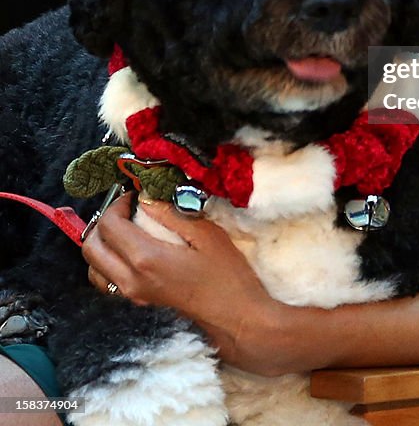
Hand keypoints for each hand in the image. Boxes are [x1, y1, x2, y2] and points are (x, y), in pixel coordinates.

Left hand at [81, 191, 292, 370]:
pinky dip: (107, 263)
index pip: (110, 225)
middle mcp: (131, 279)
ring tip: (124, 229)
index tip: (134, 195)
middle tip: (125, 209)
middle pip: (91, 247)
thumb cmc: (226, 273)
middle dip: (102, 222)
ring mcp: (132, 295)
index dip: (117, 204)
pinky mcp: (137, 303)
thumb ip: (171, 214)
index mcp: (146, 258)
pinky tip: (128, 253)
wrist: (234, 316)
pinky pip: (106, 282)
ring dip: (101, 244)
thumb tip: (146, 198)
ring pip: (93, 268)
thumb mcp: (205, 234)